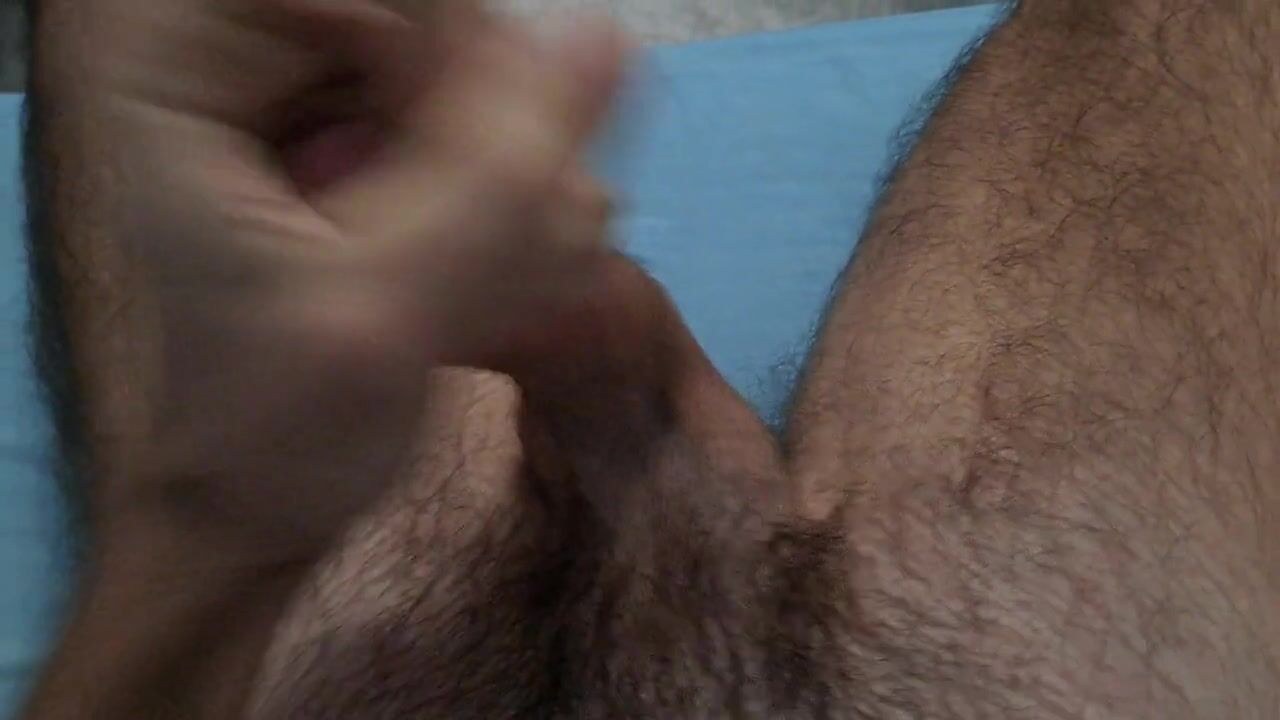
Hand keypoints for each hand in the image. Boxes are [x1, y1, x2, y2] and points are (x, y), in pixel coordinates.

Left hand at [39, 0, 626, 562]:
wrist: (266, 511)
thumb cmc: (278, 434)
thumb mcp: (379, 313)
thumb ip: (487, 179)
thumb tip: (601, 36)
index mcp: (180, 74)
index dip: (443, 43)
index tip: (496, 149)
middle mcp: (247, 67)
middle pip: (426, 19)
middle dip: (500, 127)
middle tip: (534, 228)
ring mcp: (318, 106)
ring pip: (471, 73)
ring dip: (526, 174)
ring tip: (518, 281)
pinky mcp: (376, 151)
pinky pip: (483, 129)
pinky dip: (522, 200)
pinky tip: (522, 279)